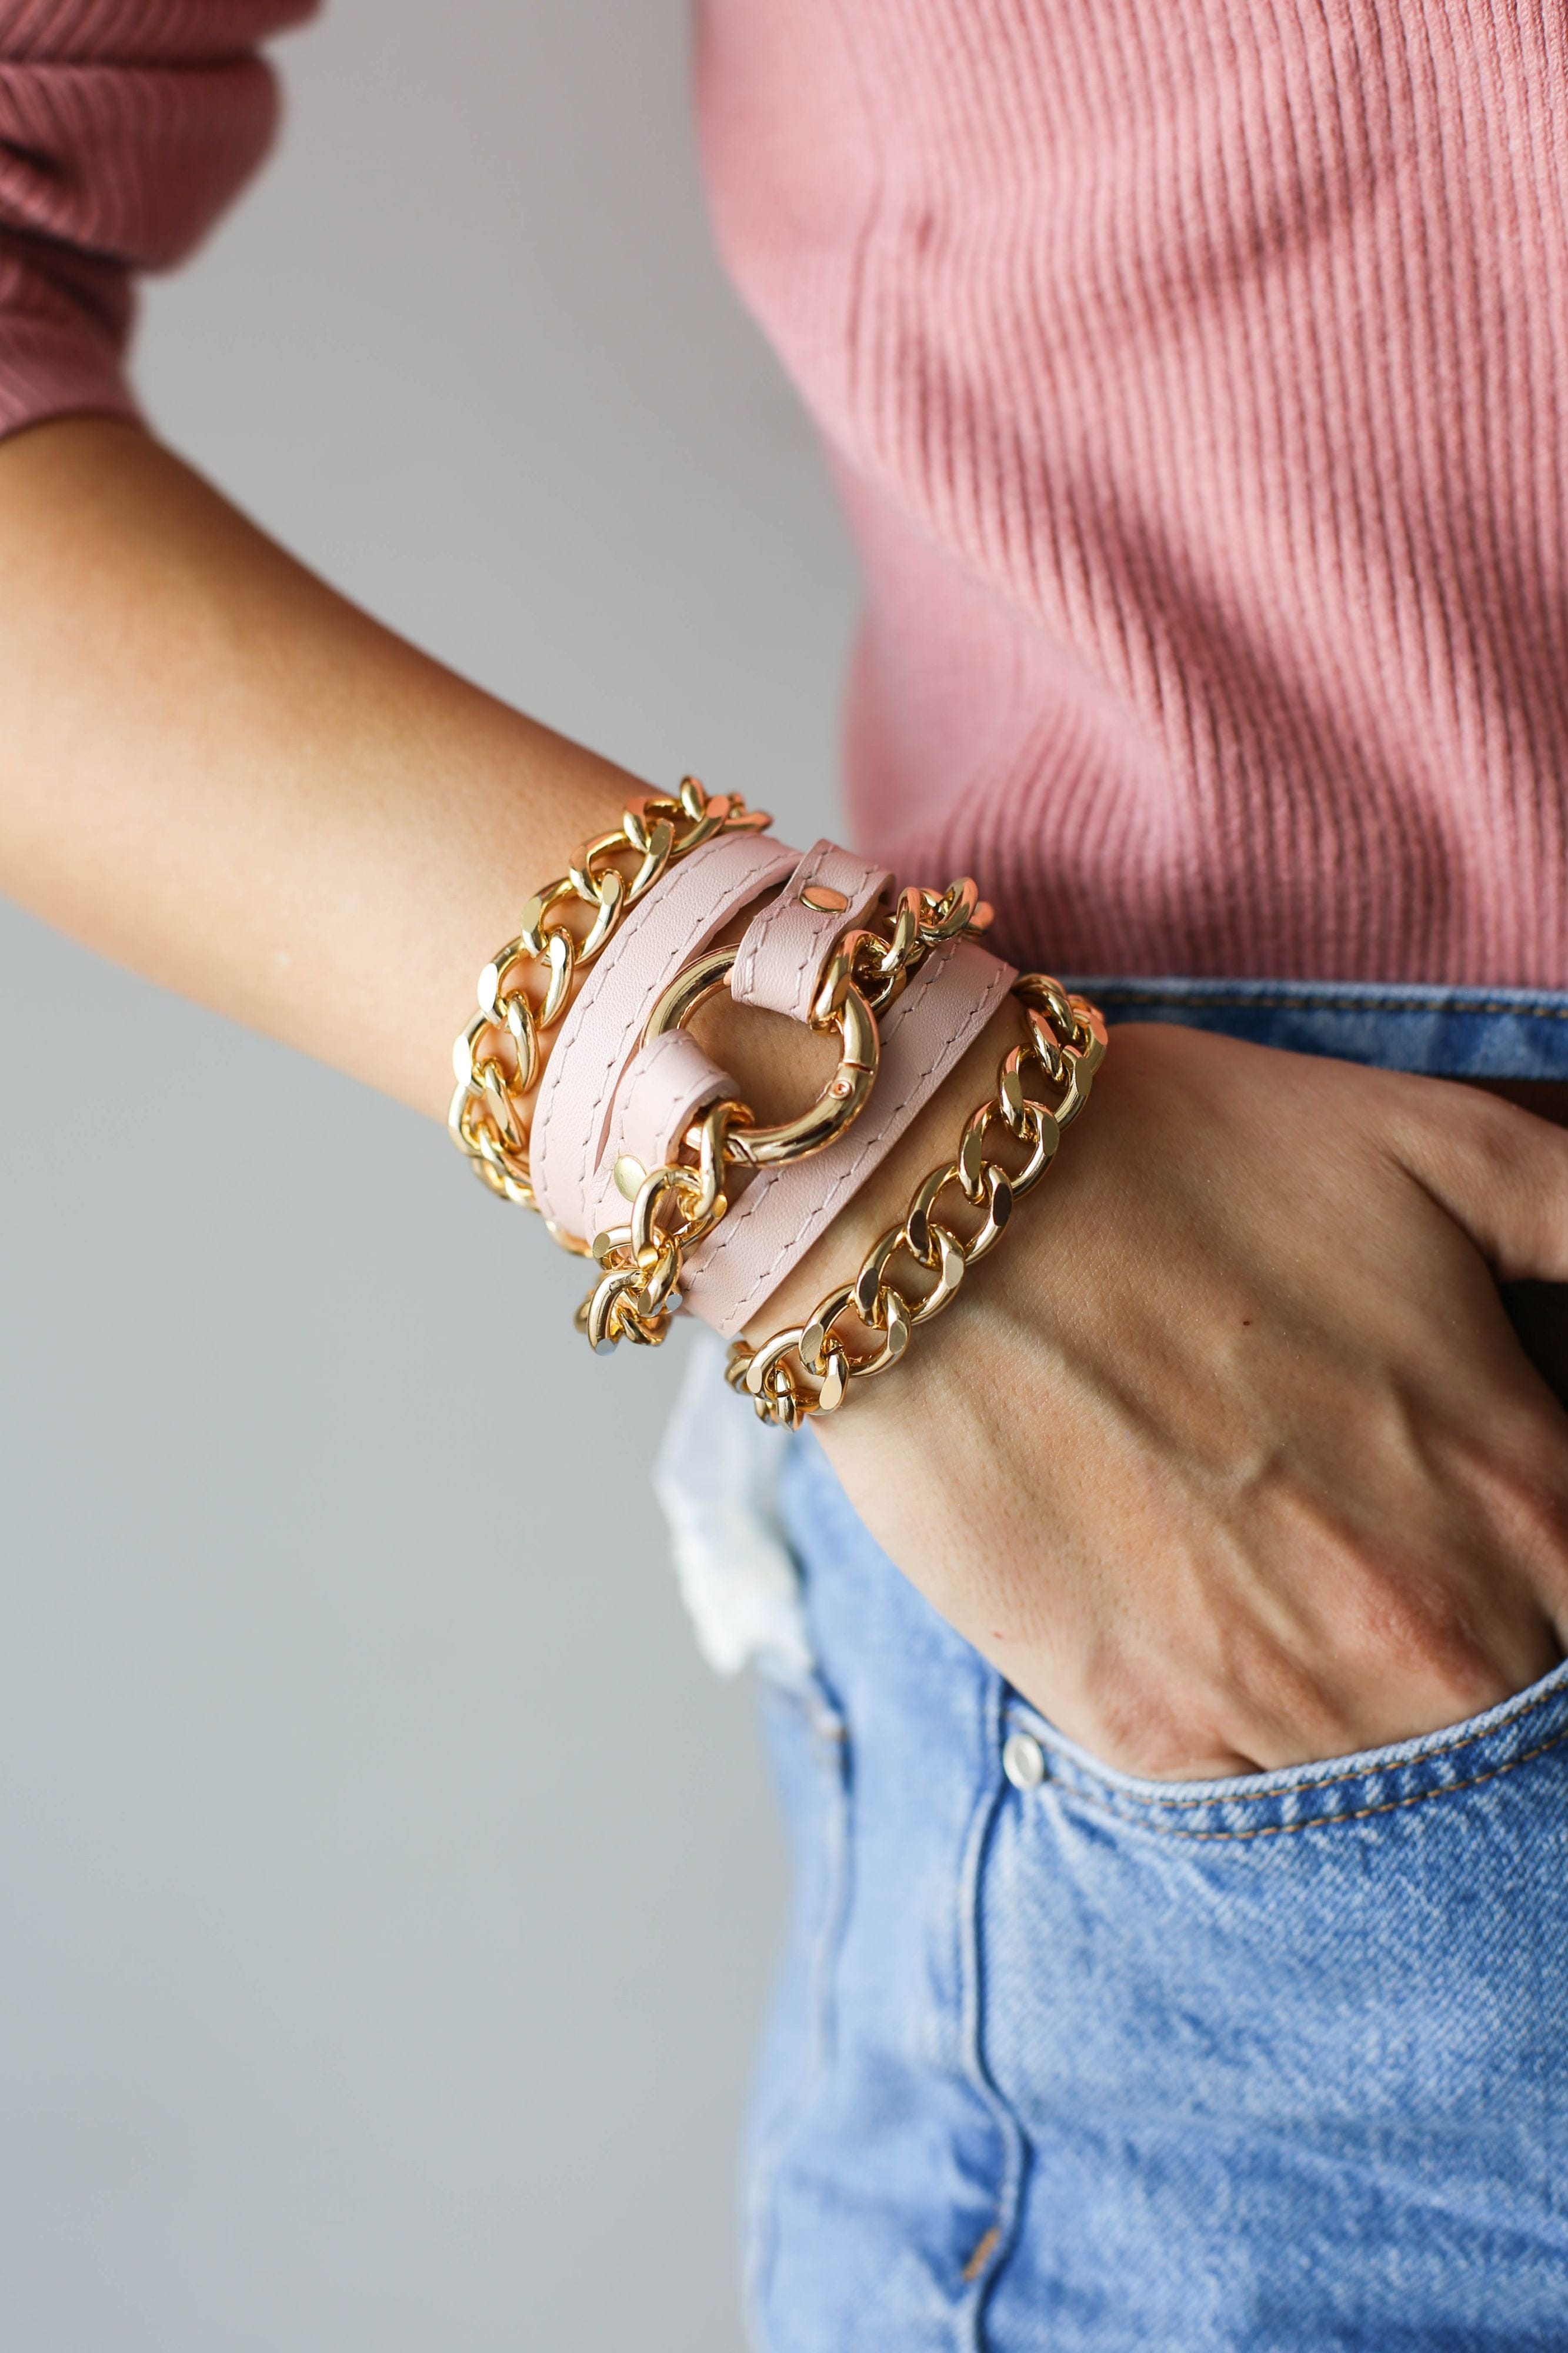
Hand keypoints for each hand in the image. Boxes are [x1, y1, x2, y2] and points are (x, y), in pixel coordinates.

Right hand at [780, 1018, 1567, 1778]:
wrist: (937, 1214)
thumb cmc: (1192, 1158)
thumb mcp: (1453, 1148)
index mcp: (1527, 1501)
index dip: (1558, 1564)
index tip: (1505, 1525)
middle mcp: (1432, 1638)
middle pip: (1534, 1723)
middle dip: (1498, 1647)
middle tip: (1386, 1549)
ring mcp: (1286, 1708)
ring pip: (1414, 1793)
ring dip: (1392, 1711)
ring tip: (1309, 1592)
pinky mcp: (1150, 1738)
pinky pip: (1263, 1809)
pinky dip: (1273, 1743)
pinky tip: (1230, 1633)